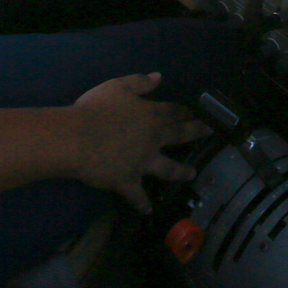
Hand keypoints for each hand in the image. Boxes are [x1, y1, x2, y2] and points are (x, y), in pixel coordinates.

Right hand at [68, 73, 211, 212]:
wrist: (75, 139)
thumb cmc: (95, 109)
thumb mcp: (117, 86)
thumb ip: (139, 82)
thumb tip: (159, 77)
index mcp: (151, 115)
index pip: (176, 111)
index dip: (189, 111)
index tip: (201, 112)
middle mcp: (153, 140)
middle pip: (180, 136)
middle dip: (197, 133)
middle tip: (212, 133)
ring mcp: (143, 163)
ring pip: (168, 169)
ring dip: (182, 171)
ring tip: (193, 173)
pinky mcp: (128, 182)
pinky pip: (138, 196)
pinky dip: (143, 204)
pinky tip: (148, 211)